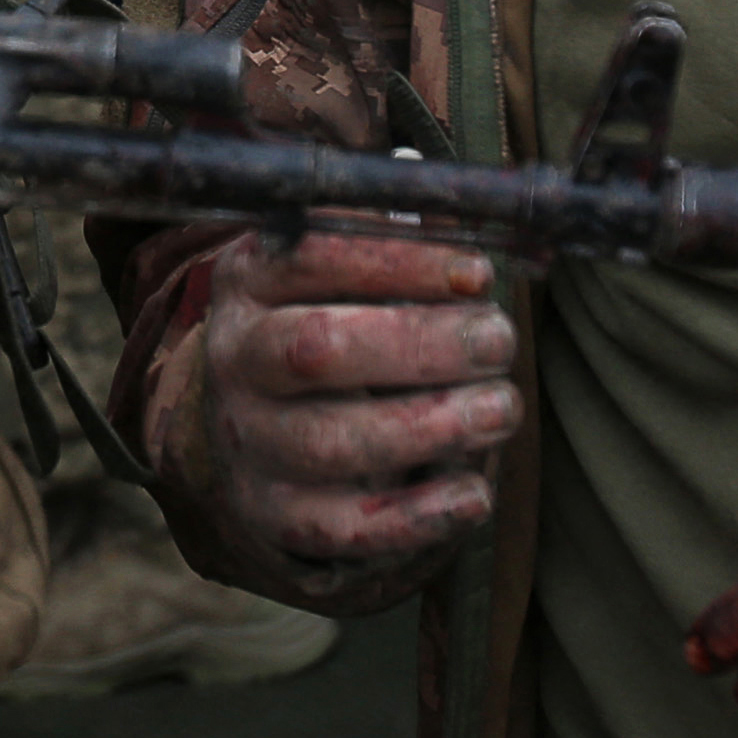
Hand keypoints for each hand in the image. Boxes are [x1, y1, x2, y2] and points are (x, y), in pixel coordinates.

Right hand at [173, 229, 520, 562]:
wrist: (254, 431)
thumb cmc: (330, 325)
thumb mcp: (342, 273)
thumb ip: (400, 240)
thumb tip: (470, 209)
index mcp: (248, 279)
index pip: (312, 255)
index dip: (400, 263)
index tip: (477, 275)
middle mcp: (235, 358)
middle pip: (316, 349)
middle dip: (420, 344)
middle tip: (498, 340)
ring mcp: (248, 443)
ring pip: (331, 443)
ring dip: (428, 426)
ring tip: (501, 408)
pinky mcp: (275, 516)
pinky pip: (343, 528)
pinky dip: (415, 517)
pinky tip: (474, 494)